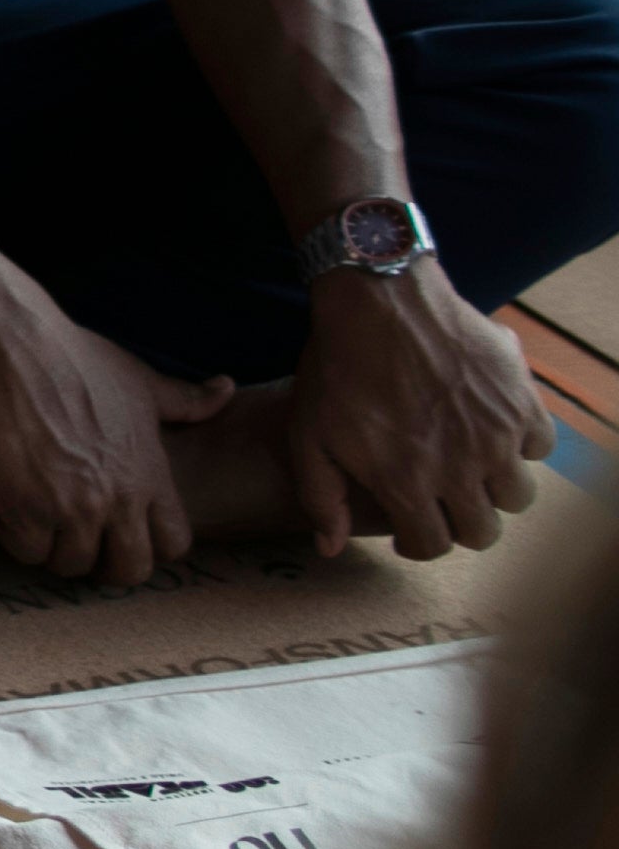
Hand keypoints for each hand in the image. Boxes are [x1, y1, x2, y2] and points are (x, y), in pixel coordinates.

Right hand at [0, 314, 233, 585]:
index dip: (149, 545)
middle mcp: (118, 498)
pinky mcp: (25, 509)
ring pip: (71, 566)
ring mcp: (72, 507)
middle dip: (102, 564)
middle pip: (129, 570)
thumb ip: (185, 399)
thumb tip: (227, 389)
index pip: (175, 544)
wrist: (10, 344)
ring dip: (50, 547)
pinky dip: (8, 535)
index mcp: (149, 473)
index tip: (121, 531)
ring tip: (33, 519)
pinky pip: (25, 551)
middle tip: (74, 539)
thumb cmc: (72, 356)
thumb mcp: (138, 379)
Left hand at [291, 262, 547, 558]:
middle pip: (483, 532)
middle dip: (459, 524)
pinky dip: (522, 447)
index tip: (410, 527)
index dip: (418, 543)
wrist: (379, 300)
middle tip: (442, 501)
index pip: (434, 546)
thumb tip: (330, 548)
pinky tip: (493, 432)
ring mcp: (497, 435)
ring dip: (494, 491)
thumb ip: (321, 496)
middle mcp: (461, 468)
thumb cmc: (337, 367)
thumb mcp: (308, 434)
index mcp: (408, 482)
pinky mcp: (522, 401)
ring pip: (518, 497)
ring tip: (470, 470)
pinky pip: (541, 446)